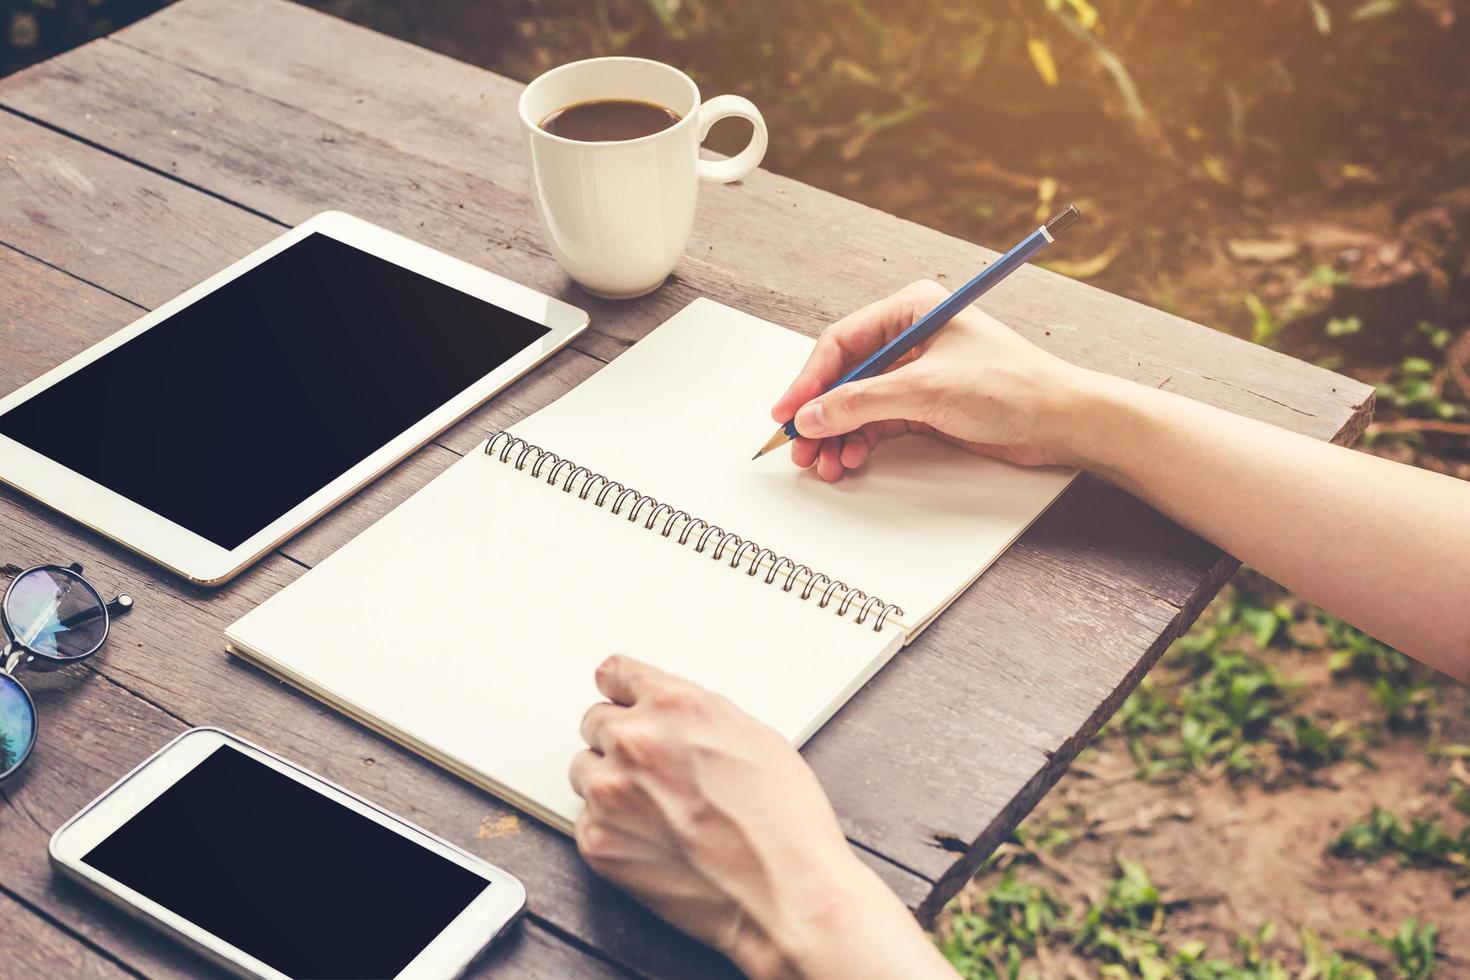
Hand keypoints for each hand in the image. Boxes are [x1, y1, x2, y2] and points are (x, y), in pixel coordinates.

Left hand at [570, 655, 952, 978]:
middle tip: (653, 767)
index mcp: (674, 705)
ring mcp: (611, 793)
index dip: (621, 689)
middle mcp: (635, 741)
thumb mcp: (754, 736)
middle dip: (620, 739)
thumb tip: (673, 715)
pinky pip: (586, 821)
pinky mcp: (599, 842)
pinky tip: (653, 838)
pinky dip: (611, 827)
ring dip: (611, 782)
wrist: (786, 892)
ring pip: (585, 771)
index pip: (614, 674)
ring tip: (656, 808)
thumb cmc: (784, 821)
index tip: (619, 697)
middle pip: (595, 722)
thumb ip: (698, 715)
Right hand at [770, 279, 1094, 480]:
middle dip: (820, 415)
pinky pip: (876, 422)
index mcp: (911, 310)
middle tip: (800, 446)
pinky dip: (859, 442)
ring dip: (837, 434)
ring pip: (857, 404)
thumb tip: (813, 415)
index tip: (788, 411)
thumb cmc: (1013, 387)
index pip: (842, 342)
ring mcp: (916, 373)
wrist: (1062, 422)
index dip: (809, 380)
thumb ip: (862, 402)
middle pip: (844, 376)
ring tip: (825, 462)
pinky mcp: (924, 405)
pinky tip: (850, 458)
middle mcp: (910, 337)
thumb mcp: (927, 391)